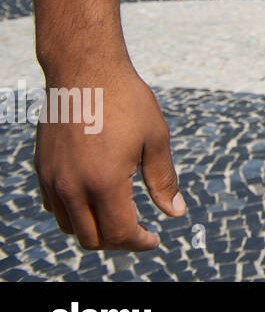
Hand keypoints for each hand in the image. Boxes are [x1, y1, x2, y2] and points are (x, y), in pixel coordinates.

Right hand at [35, 58, 185, 250]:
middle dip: (118, 242)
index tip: (154, 239)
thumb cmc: (126, 100)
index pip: (119, 234)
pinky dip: (73, 213)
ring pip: (69, 226)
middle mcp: (72, 187)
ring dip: (93, 229)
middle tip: (139, 231)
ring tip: (118, 216)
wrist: (84, 69)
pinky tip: (94, 199)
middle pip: (91, 239)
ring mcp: (52, 178)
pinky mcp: (42, 168)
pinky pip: (54, 206)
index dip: (139, 242)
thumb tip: (175, 213)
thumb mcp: (155, 138)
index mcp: (104, 182)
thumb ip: (163, 180)